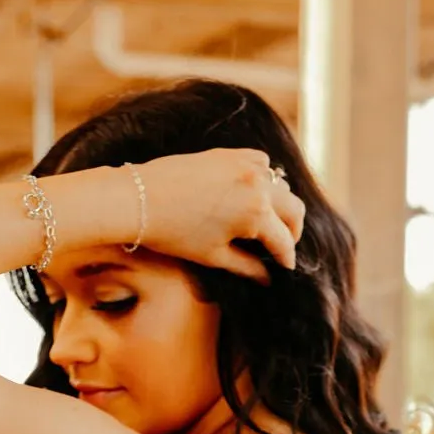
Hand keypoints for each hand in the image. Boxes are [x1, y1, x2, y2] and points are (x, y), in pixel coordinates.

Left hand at [134, 149, 305, 283]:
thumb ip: (247, 267)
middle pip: (294, 209)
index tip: (286, 267)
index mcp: (256, 214)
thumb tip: (268, 279)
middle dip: (292, 230)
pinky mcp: (229, 154)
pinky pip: (261, 162)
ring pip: (282, 184)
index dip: (286, 258)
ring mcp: (244, 165)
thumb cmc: (174, 233)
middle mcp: (257, 185)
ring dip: (280, 203)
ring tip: (268, 220)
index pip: (283, 240)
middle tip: (282, 245)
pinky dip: (265, 177)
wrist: (139, 199)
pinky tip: (253, 191)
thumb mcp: (214, 255)